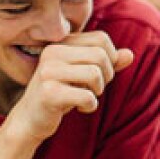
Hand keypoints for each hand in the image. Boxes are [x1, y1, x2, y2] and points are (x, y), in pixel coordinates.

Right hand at [7, 31, 134, 142]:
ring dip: (97, 91)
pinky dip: (90, 105)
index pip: (101, 38)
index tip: (100, 74)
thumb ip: (107, 63)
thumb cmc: (61, 94)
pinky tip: (80, 109)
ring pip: (95, 74)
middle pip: (100, 55)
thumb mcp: (84, 75)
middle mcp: (52, 52)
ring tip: (87, 97)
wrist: (29, 120)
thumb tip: (130, 54)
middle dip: (106, 76)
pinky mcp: (49, 93)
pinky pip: (87, 96)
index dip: (110, 58)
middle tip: (94, 89)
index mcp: (61, 44)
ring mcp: (48, 72)